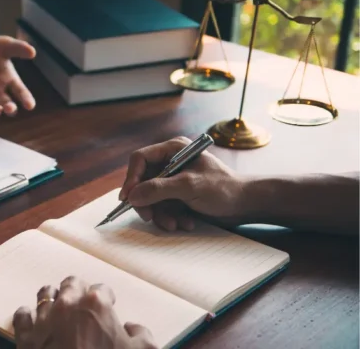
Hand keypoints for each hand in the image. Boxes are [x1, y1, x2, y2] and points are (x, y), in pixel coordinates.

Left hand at [13, 276, 155, 348]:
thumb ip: (141, 335)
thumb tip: (133, 328)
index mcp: (96, 304)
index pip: (102, 289)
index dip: (107, 297)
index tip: (109, 304)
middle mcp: (67, 304)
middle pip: (71, 284)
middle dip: (79, 290)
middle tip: (83, 300)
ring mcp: (44, 319)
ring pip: (45, 294)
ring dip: (53, 296)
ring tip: (57, 304)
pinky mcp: (26, 336)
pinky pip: (22, 316)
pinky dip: (27, 315)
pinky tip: (32, 318)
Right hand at [119, 136, 245, 230]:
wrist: (246, 205)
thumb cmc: (224, 189)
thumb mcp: (190, 186)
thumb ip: (159, 189)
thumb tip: (132, 196)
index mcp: (173, 150)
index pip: (140, 159)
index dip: (131, 178)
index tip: (128, 199)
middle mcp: (170, 163)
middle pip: (142, 181)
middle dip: (147, 202)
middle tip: (149, 217)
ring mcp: (174, 180)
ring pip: (151, 198)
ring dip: (161, 214)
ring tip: (175, 224)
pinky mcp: (178, 196)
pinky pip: (162, 207)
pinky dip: (170, 217)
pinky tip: (185, 223)